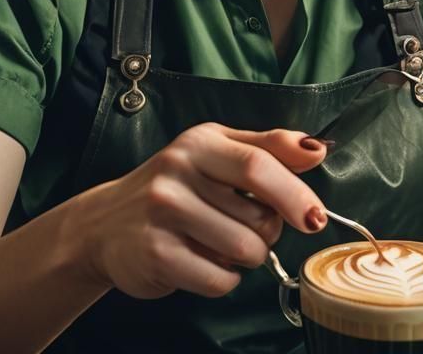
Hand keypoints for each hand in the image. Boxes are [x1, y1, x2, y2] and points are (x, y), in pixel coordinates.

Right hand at [72, 123, 328, 300]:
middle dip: (268, 231)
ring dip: (246, 257)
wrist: (105, 222)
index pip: (258, 165)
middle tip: (248, 226)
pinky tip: (203, 261)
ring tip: (220, 243)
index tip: (316, 217)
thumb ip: (267, 147)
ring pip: (244, 250)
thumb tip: (317, 148)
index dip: (294, 192)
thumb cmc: (177, 185)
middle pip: (259, 217)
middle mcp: (178, 170)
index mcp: (200, 142)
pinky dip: (224, 279)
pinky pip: (219, 280)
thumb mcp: (217, 152)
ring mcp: (163, 212)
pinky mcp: (155, 253)